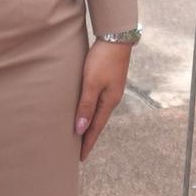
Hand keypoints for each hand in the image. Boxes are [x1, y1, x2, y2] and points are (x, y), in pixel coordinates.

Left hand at [74, 39, 131, 162]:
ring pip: (98, 111)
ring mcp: (112, 89)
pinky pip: (99, 102)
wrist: (116, 37)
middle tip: (79, 151)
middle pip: (98, 122)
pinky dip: (91, 111)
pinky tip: (87, 110)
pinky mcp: (109, 80)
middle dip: (89, 136)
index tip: (80, 158)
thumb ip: (86, 106)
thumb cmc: (103, 59)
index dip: (87, 143)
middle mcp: (112, 98)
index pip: (96, 128)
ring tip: (81, 134)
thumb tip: (80, 129)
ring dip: (90, 123)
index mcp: (109, 101)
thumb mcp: (92, 83)